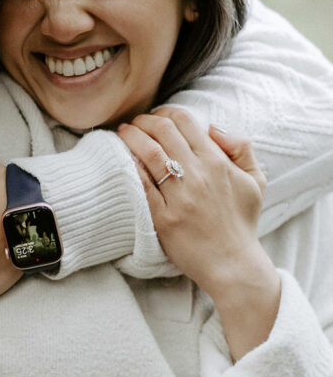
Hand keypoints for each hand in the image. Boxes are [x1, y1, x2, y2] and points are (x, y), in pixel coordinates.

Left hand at [117, 106, 280, 358]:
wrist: (232, 264)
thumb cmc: (242, 222)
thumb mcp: (255, 180)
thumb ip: (241, 147)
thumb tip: (214, 127)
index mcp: (217, 162)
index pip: (185, 121)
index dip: (166, 112)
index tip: (156, 116)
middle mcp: (197, 175)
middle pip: (163, 131)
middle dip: (144, 120)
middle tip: (135, 122)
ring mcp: (179, 197)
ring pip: (148, 153)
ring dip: (131, 137)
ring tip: (122, 133)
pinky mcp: (163, 217)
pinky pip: (141, 185)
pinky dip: (129, 167)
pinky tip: (120, 159)